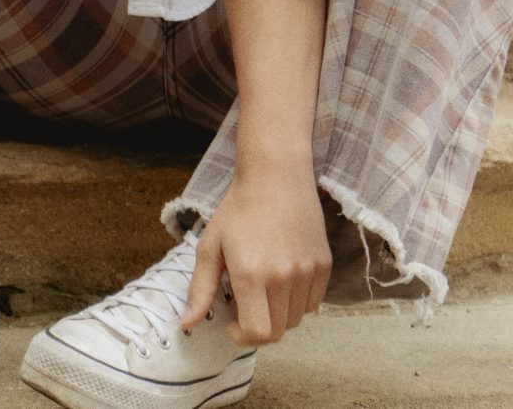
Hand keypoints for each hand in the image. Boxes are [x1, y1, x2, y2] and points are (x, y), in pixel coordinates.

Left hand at [181, 164, 331, 345]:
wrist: (275, 176)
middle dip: (258, 327)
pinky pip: (312, 303)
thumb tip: (188, 324)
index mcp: (252, 274)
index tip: (232, 324)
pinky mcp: (324, 265)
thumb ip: (200, 288)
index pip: (258, 333)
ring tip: (264, 287)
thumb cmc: (238, 209)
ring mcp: (307, 272)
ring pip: (296, 319)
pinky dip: (297, 301)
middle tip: (246, 303)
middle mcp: (283, 277)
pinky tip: (283, 278)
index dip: (243, 337)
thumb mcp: (211, 245)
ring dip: (278, 314)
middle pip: (277, 331)